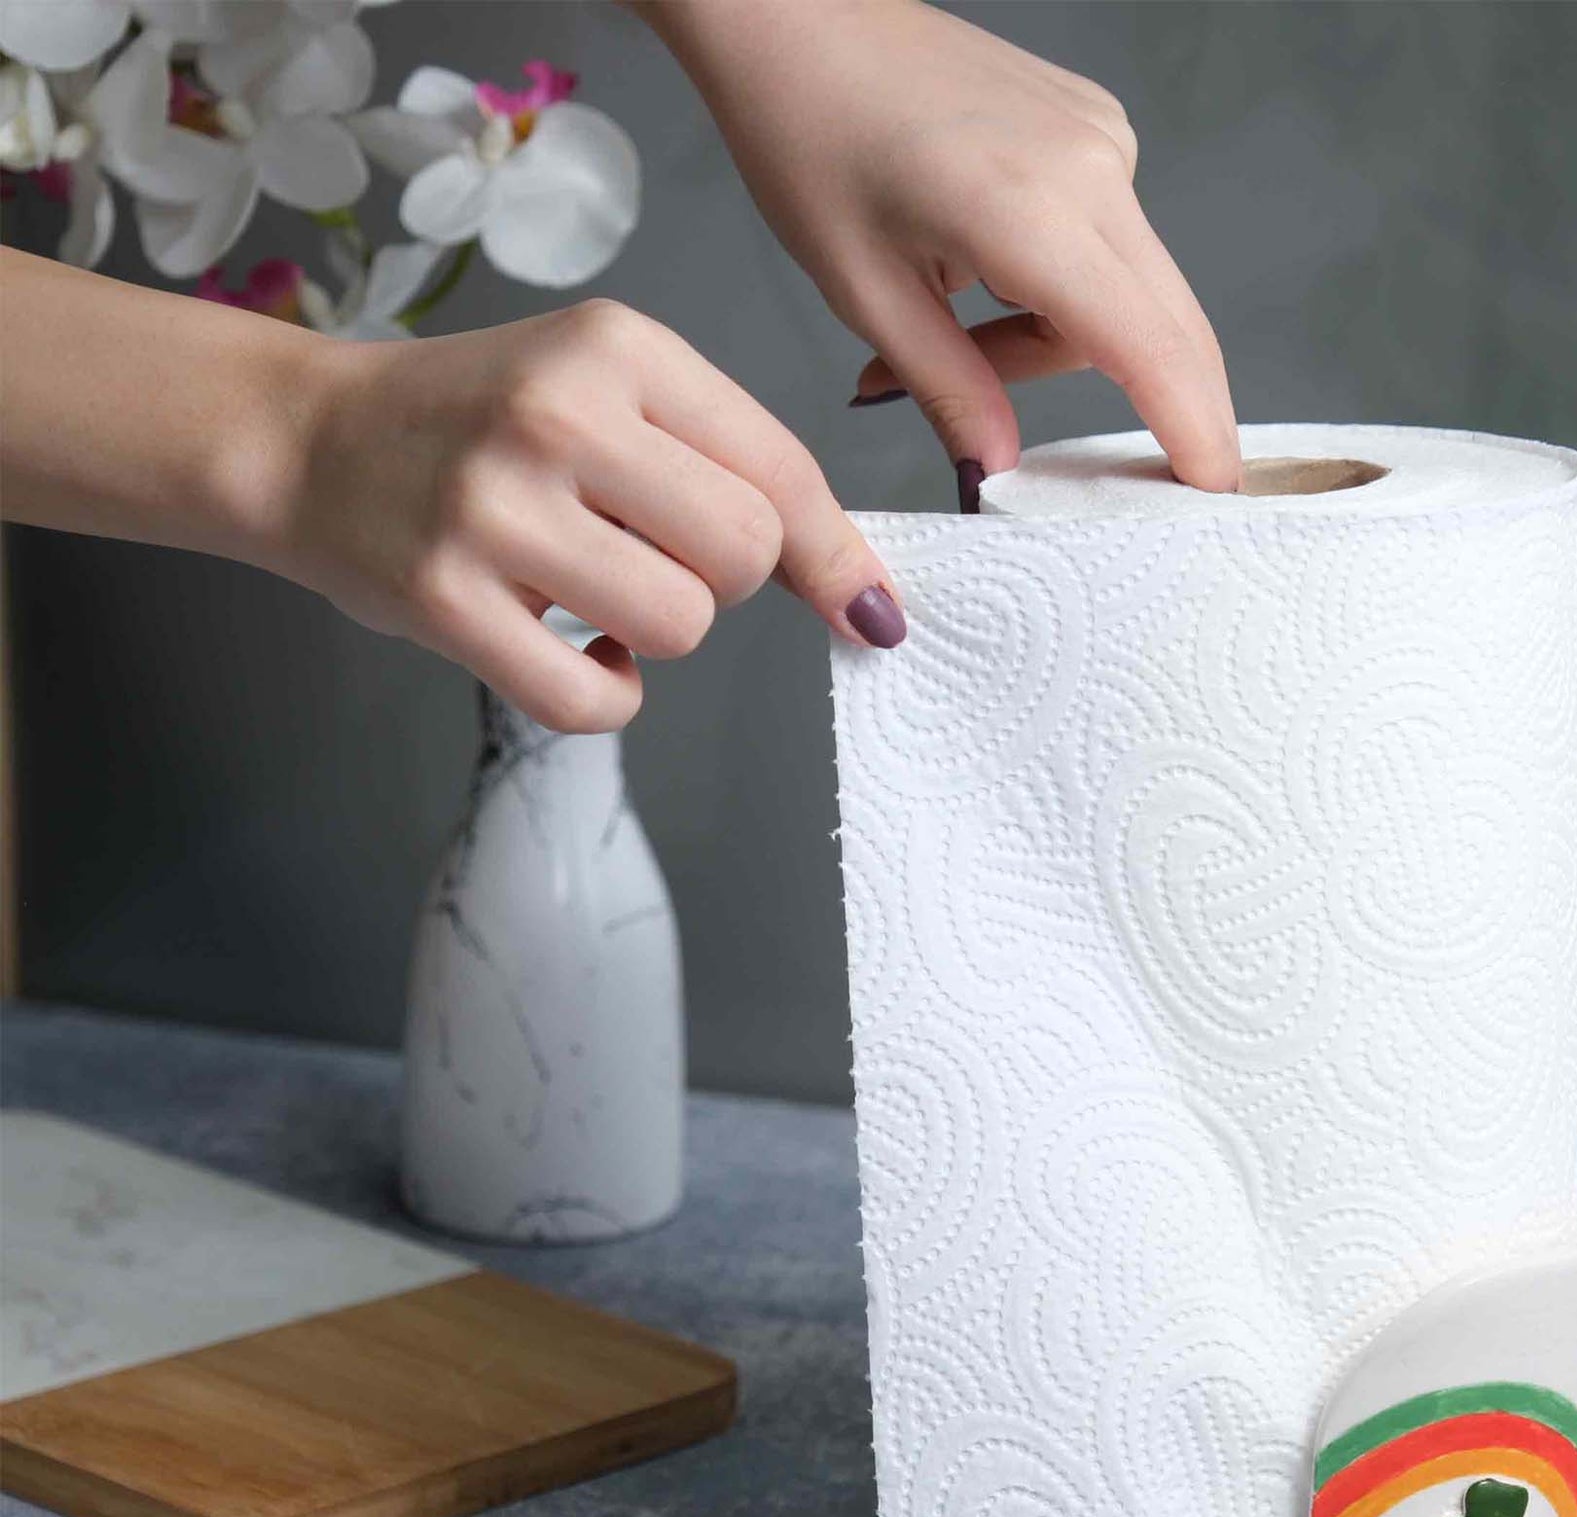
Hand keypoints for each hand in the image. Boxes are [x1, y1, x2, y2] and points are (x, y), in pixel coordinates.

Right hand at [287, 300, 905, 730]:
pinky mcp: (444, 601)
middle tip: (654, 558)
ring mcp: (493, 510)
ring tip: (601, 592)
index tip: (864, 608)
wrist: (306, 439)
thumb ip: (727, 463)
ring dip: (662, 633)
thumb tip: (859, 587)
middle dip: (724, 580)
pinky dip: (610, 694)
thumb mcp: (605, 390)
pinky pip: (597, 700)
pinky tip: (581, 652)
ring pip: (682, 625)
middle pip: (744, 552)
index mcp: (614, 349)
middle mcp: (557, 416)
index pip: (779, 470)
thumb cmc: (481, 421)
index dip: (834, 555)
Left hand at [650, 0, 1239, 491]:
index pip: (1148, 347)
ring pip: (1131, 299)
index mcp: (1031, 211)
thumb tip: (999, 468)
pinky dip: (1060, 299)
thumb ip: (949, 389)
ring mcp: (1101, 142)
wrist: (798, 16)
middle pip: (1170, 328)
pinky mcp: (1094, 132)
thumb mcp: (865, 294)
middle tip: (1135, 488)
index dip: (1192, 430)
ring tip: (955, 349)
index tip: (1215, 495)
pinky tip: (981, 285)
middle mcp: (1092, 169)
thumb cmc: (809, 136)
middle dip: (1159, 412)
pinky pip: (1108, 252)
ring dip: (1063, 353)